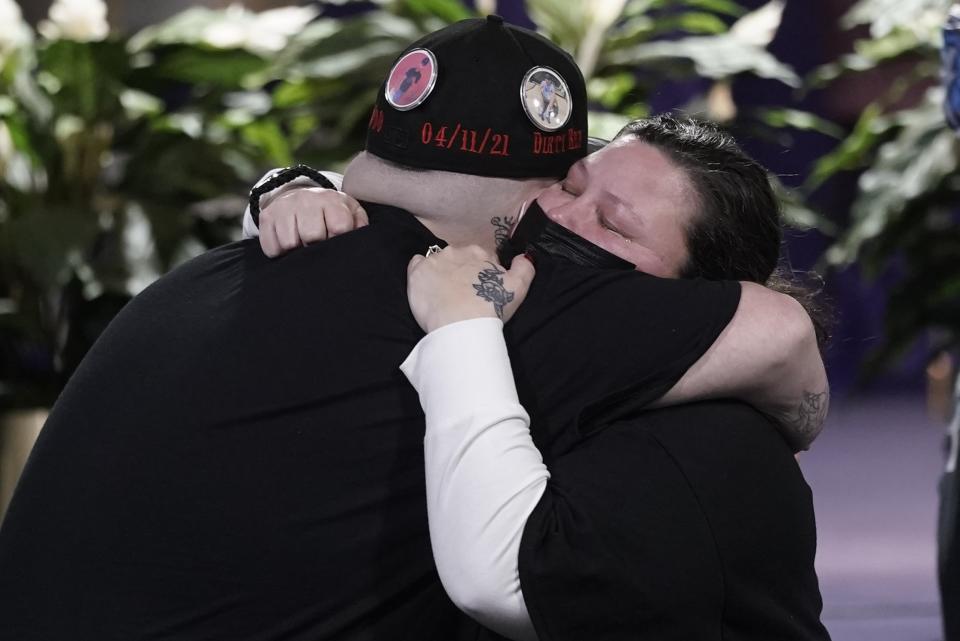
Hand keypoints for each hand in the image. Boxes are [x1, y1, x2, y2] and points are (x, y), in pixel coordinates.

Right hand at [259, 187, 367, 256]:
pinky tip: (288, 245)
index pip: (339, 227)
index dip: (338, 239)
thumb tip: (360, 237)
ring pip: (289, 243)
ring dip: (297, 250)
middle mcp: (306, 200)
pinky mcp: (267, 217)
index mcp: (331, 200)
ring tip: (303, 243)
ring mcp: (284, 207)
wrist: (300, 197)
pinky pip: (271, 248)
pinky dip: (279, 252)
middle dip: (316, 245)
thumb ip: (360, 224)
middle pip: (312, 237)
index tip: (335, 238)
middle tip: (318, 243)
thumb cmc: (331, 213)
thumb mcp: (350, 213)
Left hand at [406, 246, 534, 332]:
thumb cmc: (489, 309)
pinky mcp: (417, 272)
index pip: (480, 258)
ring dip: (441, 274)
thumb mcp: (518, 288)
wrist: (461, 327)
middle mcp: (456, 251)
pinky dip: (421, 273)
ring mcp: (435, 260)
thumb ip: (525, 268)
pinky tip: (426, 288)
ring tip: (444, 295)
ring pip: (438, 262)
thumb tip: (523, 256)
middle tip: (461, 295)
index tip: (479, 290)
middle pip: (458, 259)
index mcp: (479, 253)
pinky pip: (416, 264)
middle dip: (459, 272)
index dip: (480, 274)